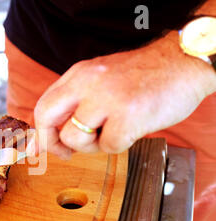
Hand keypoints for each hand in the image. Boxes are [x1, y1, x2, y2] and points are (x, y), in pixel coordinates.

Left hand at [34, 32, 215, 158]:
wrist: (183, 64)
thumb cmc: (142, 78)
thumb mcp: (100, 80)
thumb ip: (74, 105)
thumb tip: (45, 139)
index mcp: (78, 74)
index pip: (43, 106)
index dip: (40, 133)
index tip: (42, 149)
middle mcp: (87, 82)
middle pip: (46, 118)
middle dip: (52, 143)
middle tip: (66, 153)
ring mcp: (106, 98)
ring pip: (75, 139)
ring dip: (92, 146)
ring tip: (112, 132)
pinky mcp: (128, 115)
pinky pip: (108, 146)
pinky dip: (119, 145)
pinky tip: (131, 129)